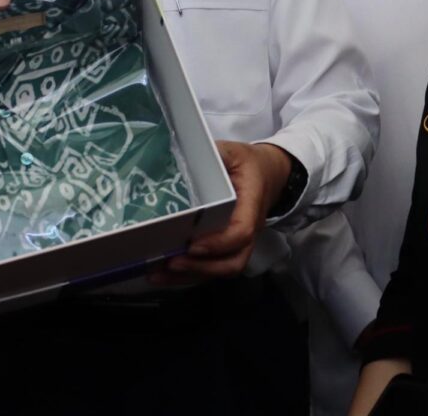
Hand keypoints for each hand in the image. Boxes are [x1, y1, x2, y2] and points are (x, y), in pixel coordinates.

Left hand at [162, 141, 290, 280]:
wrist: (269, 175)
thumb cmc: (249, 164)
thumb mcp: (234, 152)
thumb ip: (216, 153)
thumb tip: (187, 154)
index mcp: (251, 206)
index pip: (241, 233)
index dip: (218, 243)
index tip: (192, 245)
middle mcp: (249, 231)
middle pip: (232, 262)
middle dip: (200, 268)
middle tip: (169, 263)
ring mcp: (240, 244)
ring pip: (221, 270)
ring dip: (190, 276)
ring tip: (159, 274)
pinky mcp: (228, 248)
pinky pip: (212, 268)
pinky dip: (189, 275)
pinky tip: (164, 274)